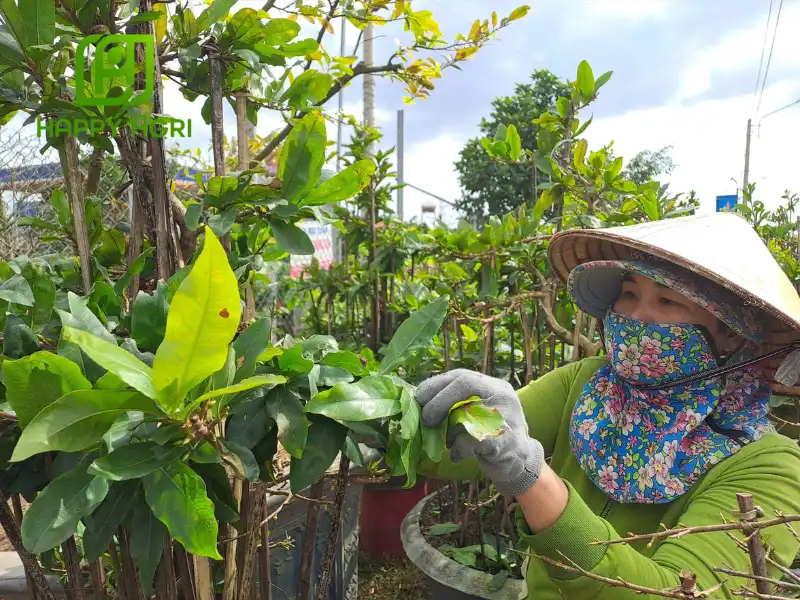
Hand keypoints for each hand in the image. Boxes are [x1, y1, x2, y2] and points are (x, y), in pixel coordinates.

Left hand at [415, 369, 543, 497]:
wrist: (520, 463)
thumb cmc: (489, 435)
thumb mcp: (478, 411)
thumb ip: (458, 402)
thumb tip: (419, 402)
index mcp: (494, 386)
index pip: (461, 375)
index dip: (436, 385)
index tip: (418, 398)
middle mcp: (503, 395)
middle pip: (466, 385)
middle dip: (439, 402)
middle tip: (426, 420)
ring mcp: (507, 416)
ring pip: (468, 414)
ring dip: (450, 431)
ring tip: (449, 442)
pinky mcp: (505, 440)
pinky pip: (471, 440)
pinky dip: (458, 449)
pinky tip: (457, 455)